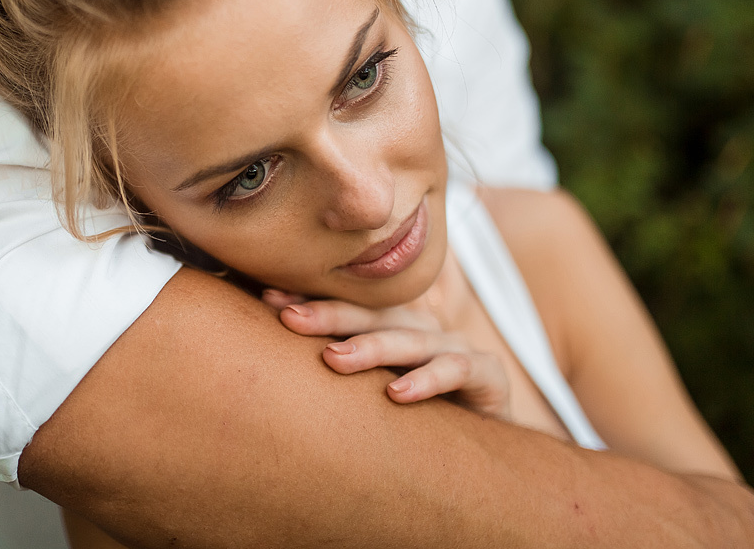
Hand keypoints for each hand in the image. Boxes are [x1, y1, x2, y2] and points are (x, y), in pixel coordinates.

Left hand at [263, 289, 511, 420]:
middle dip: (329, 315)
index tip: (268, 302)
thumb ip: (335, 369)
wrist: (483, 451)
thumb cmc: (416, 418)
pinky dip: (428, 380)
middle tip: (290, 318)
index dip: (310, 302)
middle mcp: (421, 329)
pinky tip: (397, 393)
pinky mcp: (487, 374)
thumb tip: (267, 364)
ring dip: (371, 347)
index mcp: (391, 326)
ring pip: (409, 339)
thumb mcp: (370, 393)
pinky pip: (456, 370)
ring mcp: (454, 347)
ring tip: (334, 358)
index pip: (347, 308)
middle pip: (372, 315)